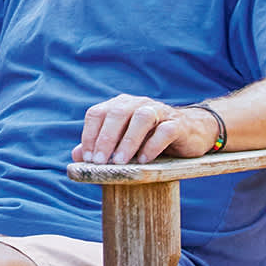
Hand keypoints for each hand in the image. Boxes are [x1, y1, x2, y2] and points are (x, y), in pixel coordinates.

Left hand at [73, 95, 221, 165]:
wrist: (189, 133)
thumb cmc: (149, 139)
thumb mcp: (122, 143)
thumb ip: (100, 146)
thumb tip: (76, 157)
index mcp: (119, 105)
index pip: (97, 113)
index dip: (89, 135)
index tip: (88, 159)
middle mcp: (137, 103)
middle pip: (117, 113)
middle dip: (105, 139)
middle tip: (100, 162)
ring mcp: (159, 111)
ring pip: (141, 118)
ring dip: (128, 140)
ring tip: (120, 162)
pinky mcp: (178, 124)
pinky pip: (165, 130)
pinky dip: (152, 145)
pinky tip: (144, 161)